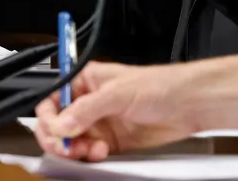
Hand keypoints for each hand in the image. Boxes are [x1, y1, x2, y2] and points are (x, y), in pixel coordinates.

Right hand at [34, 57, 237, 161]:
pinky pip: (88, 154)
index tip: (54, 128)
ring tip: (89, 150)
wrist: (190, 105)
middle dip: (58, 137)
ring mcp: (99, 123)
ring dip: (74, 150)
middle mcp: (89, 102)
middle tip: (68, 146)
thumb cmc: (161, 85)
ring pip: (70, 142)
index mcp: (86, 81)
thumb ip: (87, 109)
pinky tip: (101, 152)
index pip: (52, 98)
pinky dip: (88, 157)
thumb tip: (61, 125)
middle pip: (57, 124)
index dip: (47, 115)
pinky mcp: (111, 142)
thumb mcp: (119, 92)